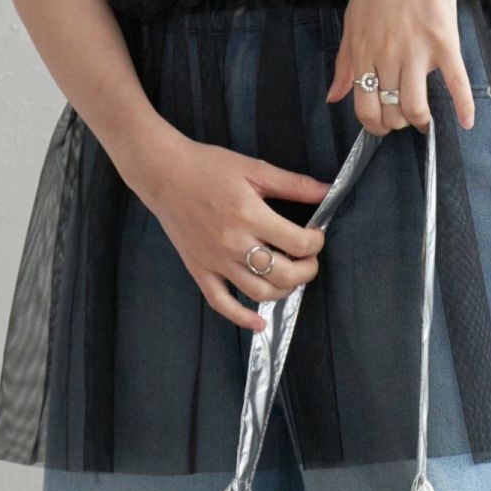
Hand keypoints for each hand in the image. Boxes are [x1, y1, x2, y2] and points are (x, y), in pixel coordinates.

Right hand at [125, 123, 330, 331]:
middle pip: (283, 274)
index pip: (297, 243)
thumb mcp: (254, 168)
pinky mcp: (200, 271)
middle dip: (306, 270)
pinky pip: (222, 304)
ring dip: (284, 291)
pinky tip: (260, 323)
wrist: (163, 173)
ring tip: (289, 278)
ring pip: (259, 292)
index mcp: (249, 215)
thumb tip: (326, 191)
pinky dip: (242, 318)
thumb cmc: (207, 167)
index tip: (315, 236)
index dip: (315, 243)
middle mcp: (234, 243)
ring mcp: (216, 261)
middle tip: (308, 260)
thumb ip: (292, 184)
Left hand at [326, 0, 473, 135]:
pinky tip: (466, 121)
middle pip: (391, 113)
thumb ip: (344, 65)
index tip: (382, 127)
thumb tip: (334, 97)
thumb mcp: (352, 25)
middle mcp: (389, 57)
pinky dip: (463, 105)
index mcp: (365, 54)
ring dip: (418, 120)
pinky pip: (455, 81)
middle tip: (402, 119)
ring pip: (415, 106)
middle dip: (397, 124)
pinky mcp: (443, 43)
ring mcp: (418, 51)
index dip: (374, 127)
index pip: (365, 109)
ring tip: (421, 119)